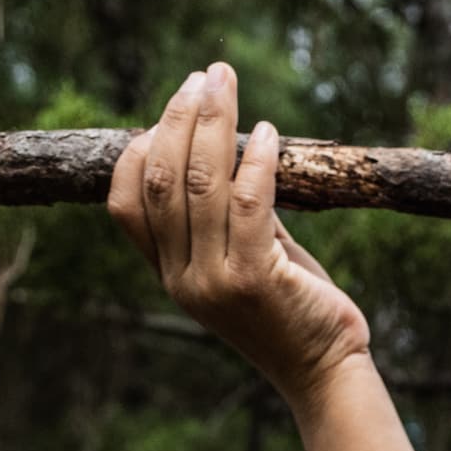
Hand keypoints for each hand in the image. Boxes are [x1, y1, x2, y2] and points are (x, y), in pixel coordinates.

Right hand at [108, 63, 369, 408]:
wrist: (326, 374)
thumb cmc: (290, 309)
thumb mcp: (240, 260)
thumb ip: (220, 214)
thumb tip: (215, 140)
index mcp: (169, 274)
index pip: (125, 201)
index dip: (141, 146)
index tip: (175, 108)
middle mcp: (182, 279)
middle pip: (161, 179)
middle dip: (180, 117)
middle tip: (206, 76)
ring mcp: (215, 282)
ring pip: (201, 183)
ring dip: (214, 123)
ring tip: (226, 82)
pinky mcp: (256, 280)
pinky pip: (248, 202)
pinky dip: (257, 160)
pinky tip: (268, 133)